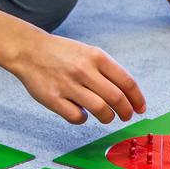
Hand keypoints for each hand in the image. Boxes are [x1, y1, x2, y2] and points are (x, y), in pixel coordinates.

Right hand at [4, 33, 146, 124]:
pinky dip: (82, 119)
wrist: (28, 50)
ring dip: (107, 118)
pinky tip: (80, 113)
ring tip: (105, 116)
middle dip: (126, 112)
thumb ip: (106, 70)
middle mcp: (84, 70)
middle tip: (126, 116)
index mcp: (96, 56)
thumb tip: (128, 94)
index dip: (137, 99)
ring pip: (100, 110)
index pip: (126, 82)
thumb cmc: (61, 53)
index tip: (140, 108)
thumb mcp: (87, 52)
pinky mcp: (53, 99)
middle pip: (117, 99)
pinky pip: (77, 117)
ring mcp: (68, 85)